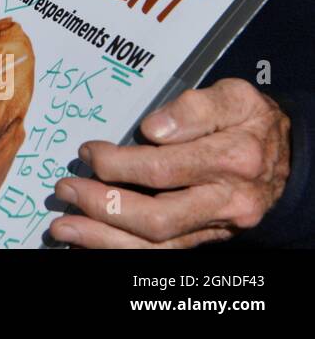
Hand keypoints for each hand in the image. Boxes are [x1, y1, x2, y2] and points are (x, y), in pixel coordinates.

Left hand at [49, 79, 291, 247]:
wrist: (288, 158)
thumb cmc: (251, 122)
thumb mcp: (235, 97)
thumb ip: (194, 107)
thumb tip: (152, 128)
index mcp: (232, 160)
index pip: (163, 169)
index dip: (117, 164)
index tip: (88, 151)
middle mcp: (226, 201)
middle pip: (157, 218)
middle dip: (103, 206)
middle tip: (65, 189)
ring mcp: (216, 226)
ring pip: (156, 245)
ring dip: (103, 240)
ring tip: (64, 228)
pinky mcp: (206, 238)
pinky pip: (162, 254)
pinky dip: (121, 251)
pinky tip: (89, 244)